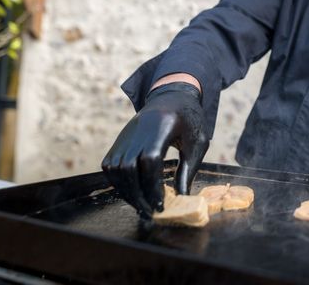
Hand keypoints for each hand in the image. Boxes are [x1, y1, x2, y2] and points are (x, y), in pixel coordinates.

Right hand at [102, 82, 209, 217]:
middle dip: (138, 194)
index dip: (153, 185)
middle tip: (151, 211)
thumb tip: (181, 197)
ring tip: (142, 205)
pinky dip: (118, 182)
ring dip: (126, 191)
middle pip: (128, 167)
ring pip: (115, 168)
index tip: (161, 204)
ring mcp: (125, 134)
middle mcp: (138, 129)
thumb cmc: (189, 119)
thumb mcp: (197, 142)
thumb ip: (188, 169)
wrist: (173, 96)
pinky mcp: (119, 139)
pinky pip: (110, 164)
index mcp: (162, 125)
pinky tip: (132, 193)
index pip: (150, 159)